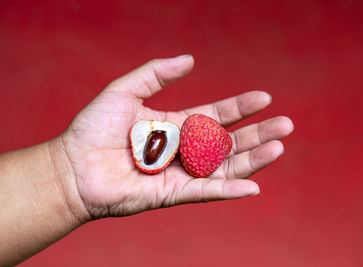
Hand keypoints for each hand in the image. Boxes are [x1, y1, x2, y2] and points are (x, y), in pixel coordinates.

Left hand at [57, 55, 293, 219]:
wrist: (73, 167)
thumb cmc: (93, 129)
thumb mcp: (125, 90)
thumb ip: (156, 74)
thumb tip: (190, 60)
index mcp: (175, 126)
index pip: (216, 115)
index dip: (240, 107)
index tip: (264, 98)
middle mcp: (183, 150)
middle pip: (229, 142)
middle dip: (258, 133)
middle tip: (285, 125)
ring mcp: (181, 173)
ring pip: (224, 168)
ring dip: (252, 159)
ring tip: (278, 147)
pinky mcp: (173, 195)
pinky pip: (206, 193)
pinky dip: (229, 190)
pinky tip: (252, 185)